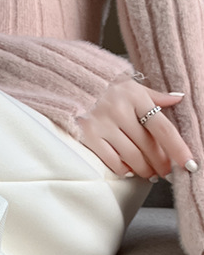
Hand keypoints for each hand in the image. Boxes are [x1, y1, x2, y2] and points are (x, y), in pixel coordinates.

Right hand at [75, 83, 197, 179]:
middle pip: (149, 147)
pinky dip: (124, 170)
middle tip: (165, 171)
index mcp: (135, 96)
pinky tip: (128, 170)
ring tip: (149, 173)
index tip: (188, 163)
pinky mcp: (88, 136)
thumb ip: (154, 95)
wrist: (66, 81)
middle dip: (161, 164)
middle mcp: (120, 110)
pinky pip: (112, 161)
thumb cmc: (101, 85)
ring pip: (133, 157)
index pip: (163, 128)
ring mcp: (103, 124)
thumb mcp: (129, 84)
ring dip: (144, 169)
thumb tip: (179, 98)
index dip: (178, 148)